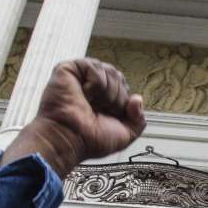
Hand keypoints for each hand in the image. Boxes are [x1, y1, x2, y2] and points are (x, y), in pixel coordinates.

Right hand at [2, 58, 146, 175]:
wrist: (70, 139)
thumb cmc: (90, 140)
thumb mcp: (125, 135)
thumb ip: (138, 119)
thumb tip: (138, 99)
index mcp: (104, 98)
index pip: (124, 87)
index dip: (123, 102)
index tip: (110, 116)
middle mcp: (93, 86)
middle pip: (119, 77)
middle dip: (116, 98)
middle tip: (99, 111)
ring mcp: (81, 77)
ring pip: (109, 71)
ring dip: (106, 93)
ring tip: (90, 104)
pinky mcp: (69, 69)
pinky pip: (94, 67)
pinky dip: (94, 84)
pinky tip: (84, 95)